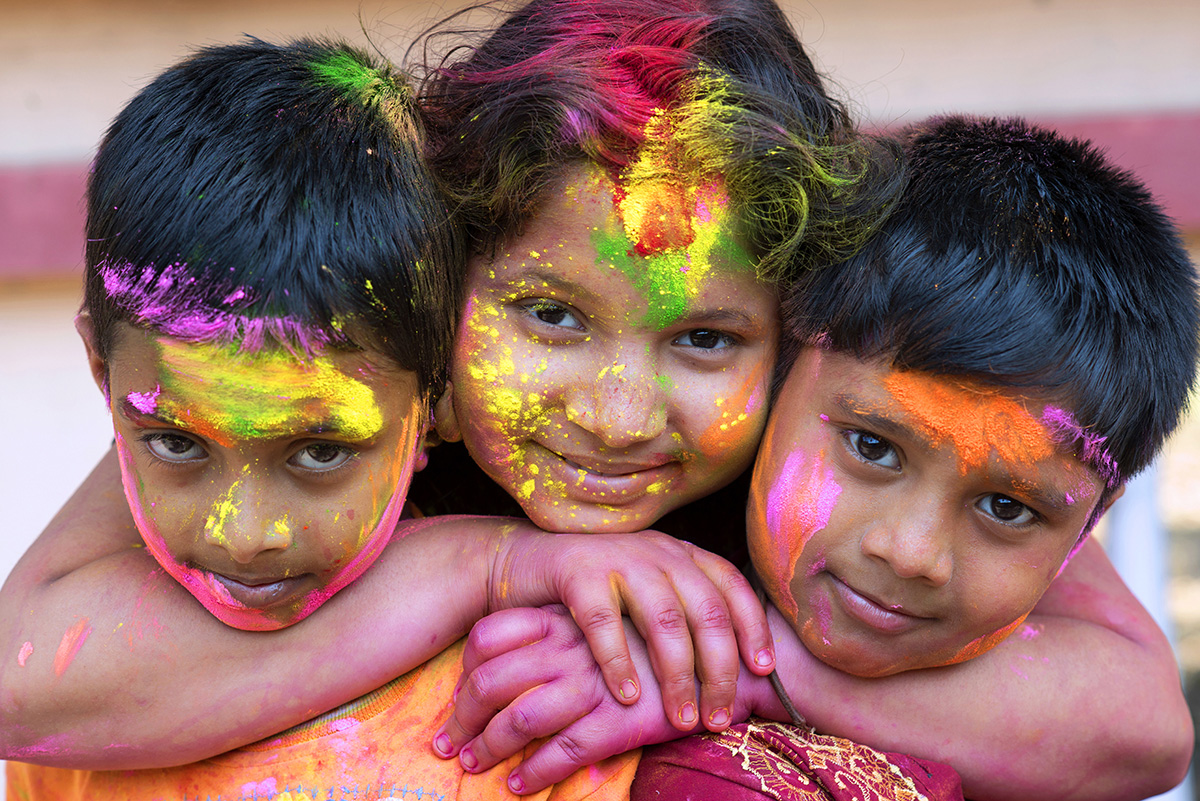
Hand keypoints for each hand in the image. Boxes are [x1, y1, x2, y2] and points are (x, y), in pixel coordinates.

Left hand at [433, 605, 693, 793]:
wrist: (727, 658)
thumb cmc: (664, 642)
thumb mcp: (610, 619)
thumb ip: (568, 630)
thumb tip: (521, 657)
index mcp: (565, 618)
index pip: (490, 634)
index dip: (464, 669)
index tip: (455, 696)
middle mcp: (571, 647)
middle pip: (491, 680)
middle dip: (461, 716)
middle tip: (448, 743)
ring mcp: (592, 684)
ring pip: (517, 718)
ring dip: (487, 748)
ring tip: (474, 766)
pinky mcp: (616, 721)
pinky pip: (561, 752)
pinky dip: (532, 773)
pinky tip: (519, 785)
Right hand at [493, 530, 774, 730]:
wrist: (527, 562)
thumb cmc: (599, 592)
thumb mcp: (650, 594)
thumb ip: (685, 616)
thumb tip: (739, 671)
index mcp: (683, 555)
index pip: (733, 588)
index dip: (754, 628)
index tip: (764, 671)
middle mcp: (659, 552)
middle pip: (706, 612)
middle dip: (719, 670)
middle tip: (720, 716)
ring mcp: (620, 559)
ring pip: (663, 620)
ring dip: (678, 675)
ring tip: (682, 719)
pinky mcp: (578, 572)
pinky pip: (604, 623)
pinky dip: (619, 662)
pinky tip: (627, 696)